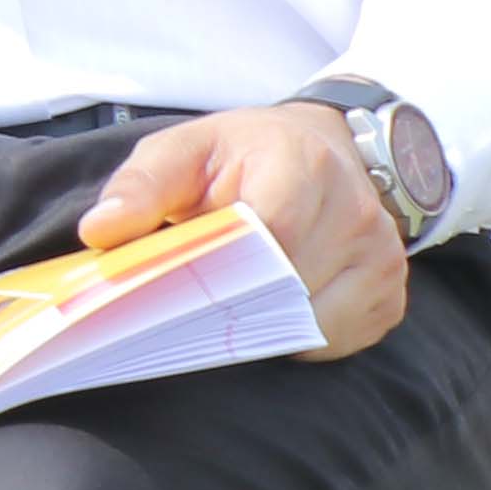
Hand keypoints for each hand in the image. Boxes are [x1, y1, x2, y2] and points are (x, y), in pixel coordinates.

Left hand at [78, 102, 408, 357]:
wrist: (322, 150)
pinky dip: (296, 335)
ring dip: (263, 321)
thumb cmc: (241, 154)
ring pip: (312, 323)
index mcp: (304, 165)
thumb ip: (140, 187)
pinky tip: (272, 305)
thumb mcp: (181, 150)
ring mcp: (382, 259)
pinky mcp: (390, 296)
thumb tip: (99, 232)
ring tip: (233, 295)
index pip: (269, 236)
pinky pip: (335, 340)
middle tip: (190, 302)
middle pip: (288, 287)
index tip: (176, 284)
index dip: (218, 269)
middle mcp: (357, 212)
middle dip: (231, 302)